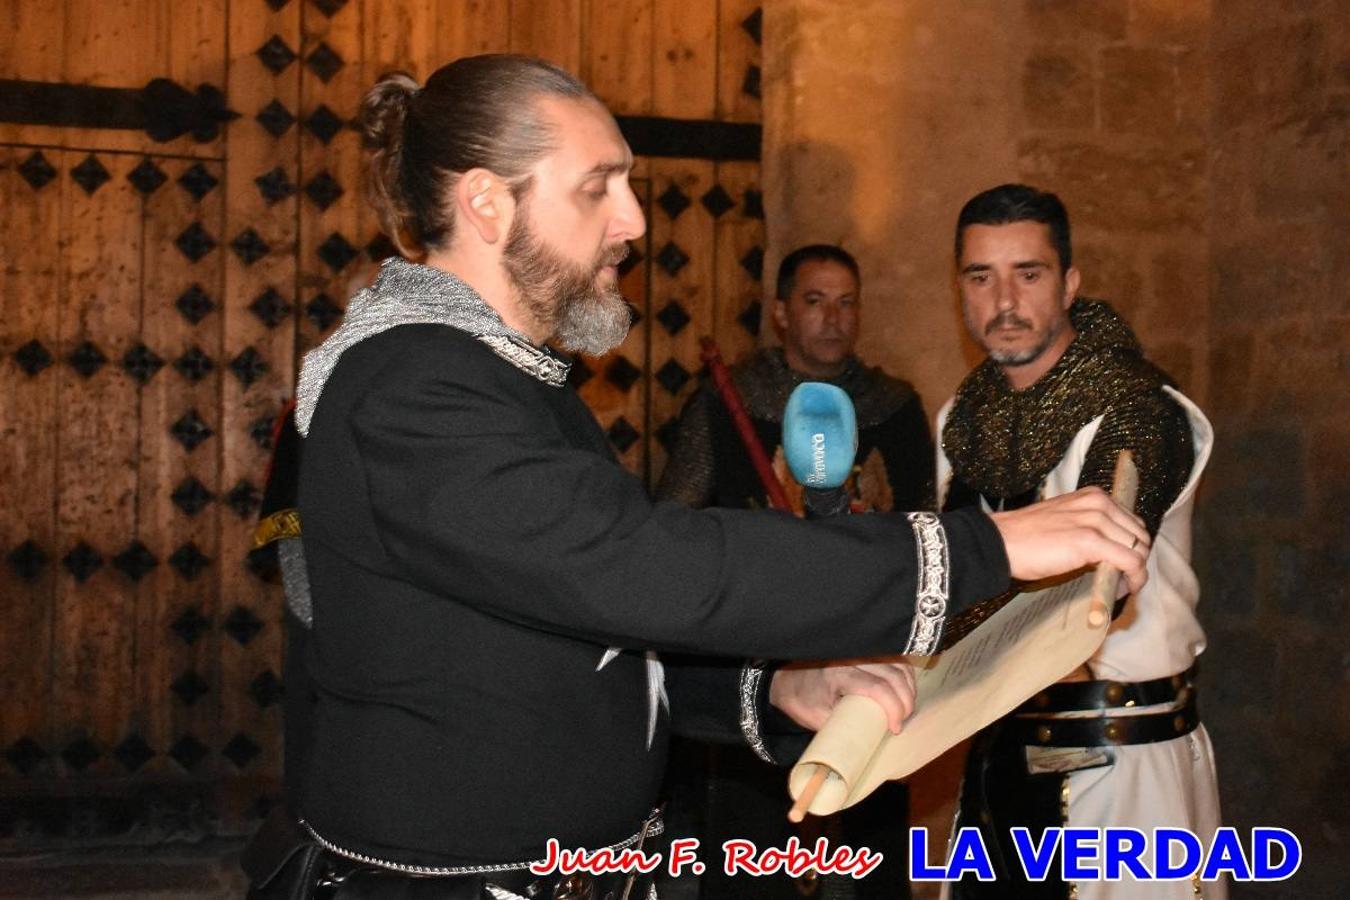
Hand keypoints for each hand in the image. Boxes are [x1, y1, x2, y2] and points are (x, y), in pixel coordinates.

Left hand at [768, 658, 916, 734]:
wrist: (786, 679)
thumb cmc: (800, 700)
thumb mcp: (818, 720)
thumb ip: (843, 728)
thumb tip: (869, 744)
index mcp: (838, 675)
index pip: (877, 688)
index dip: (893, 708)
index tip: (895, 728)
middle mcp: (851, 658)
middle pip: (892, 674)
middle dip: (905, 699)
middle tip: (902, 720)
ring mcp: (858, 651)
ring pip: (896, 662)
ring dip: (907, 685)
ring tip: (906, 707)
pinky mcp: (862, 651)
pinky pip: (891, 656)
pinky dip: (903, 672)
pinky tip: (905, 689)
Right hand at [990, 487, 1150, 593]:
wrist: (1001, 543)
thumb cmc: (1025, 536)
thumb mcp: (1065, 520)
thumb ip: (1089, 527)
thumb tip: (1109, 552)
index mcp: (1093, 496)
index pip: (1131, 522)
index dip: (1132, 546)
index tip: (1123, 565)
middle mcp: (1099, 504)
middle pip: (1140, 536)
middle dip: (1137, 560)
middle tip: (1123, 579)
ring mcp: (1096, 521)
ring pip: (1139, 550)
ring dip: (1136, 572)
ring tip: (1120, 586)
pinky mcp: (1091, 542)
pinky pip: (1131, 562)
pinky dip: (1134, 579)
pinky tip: (1123, 588)